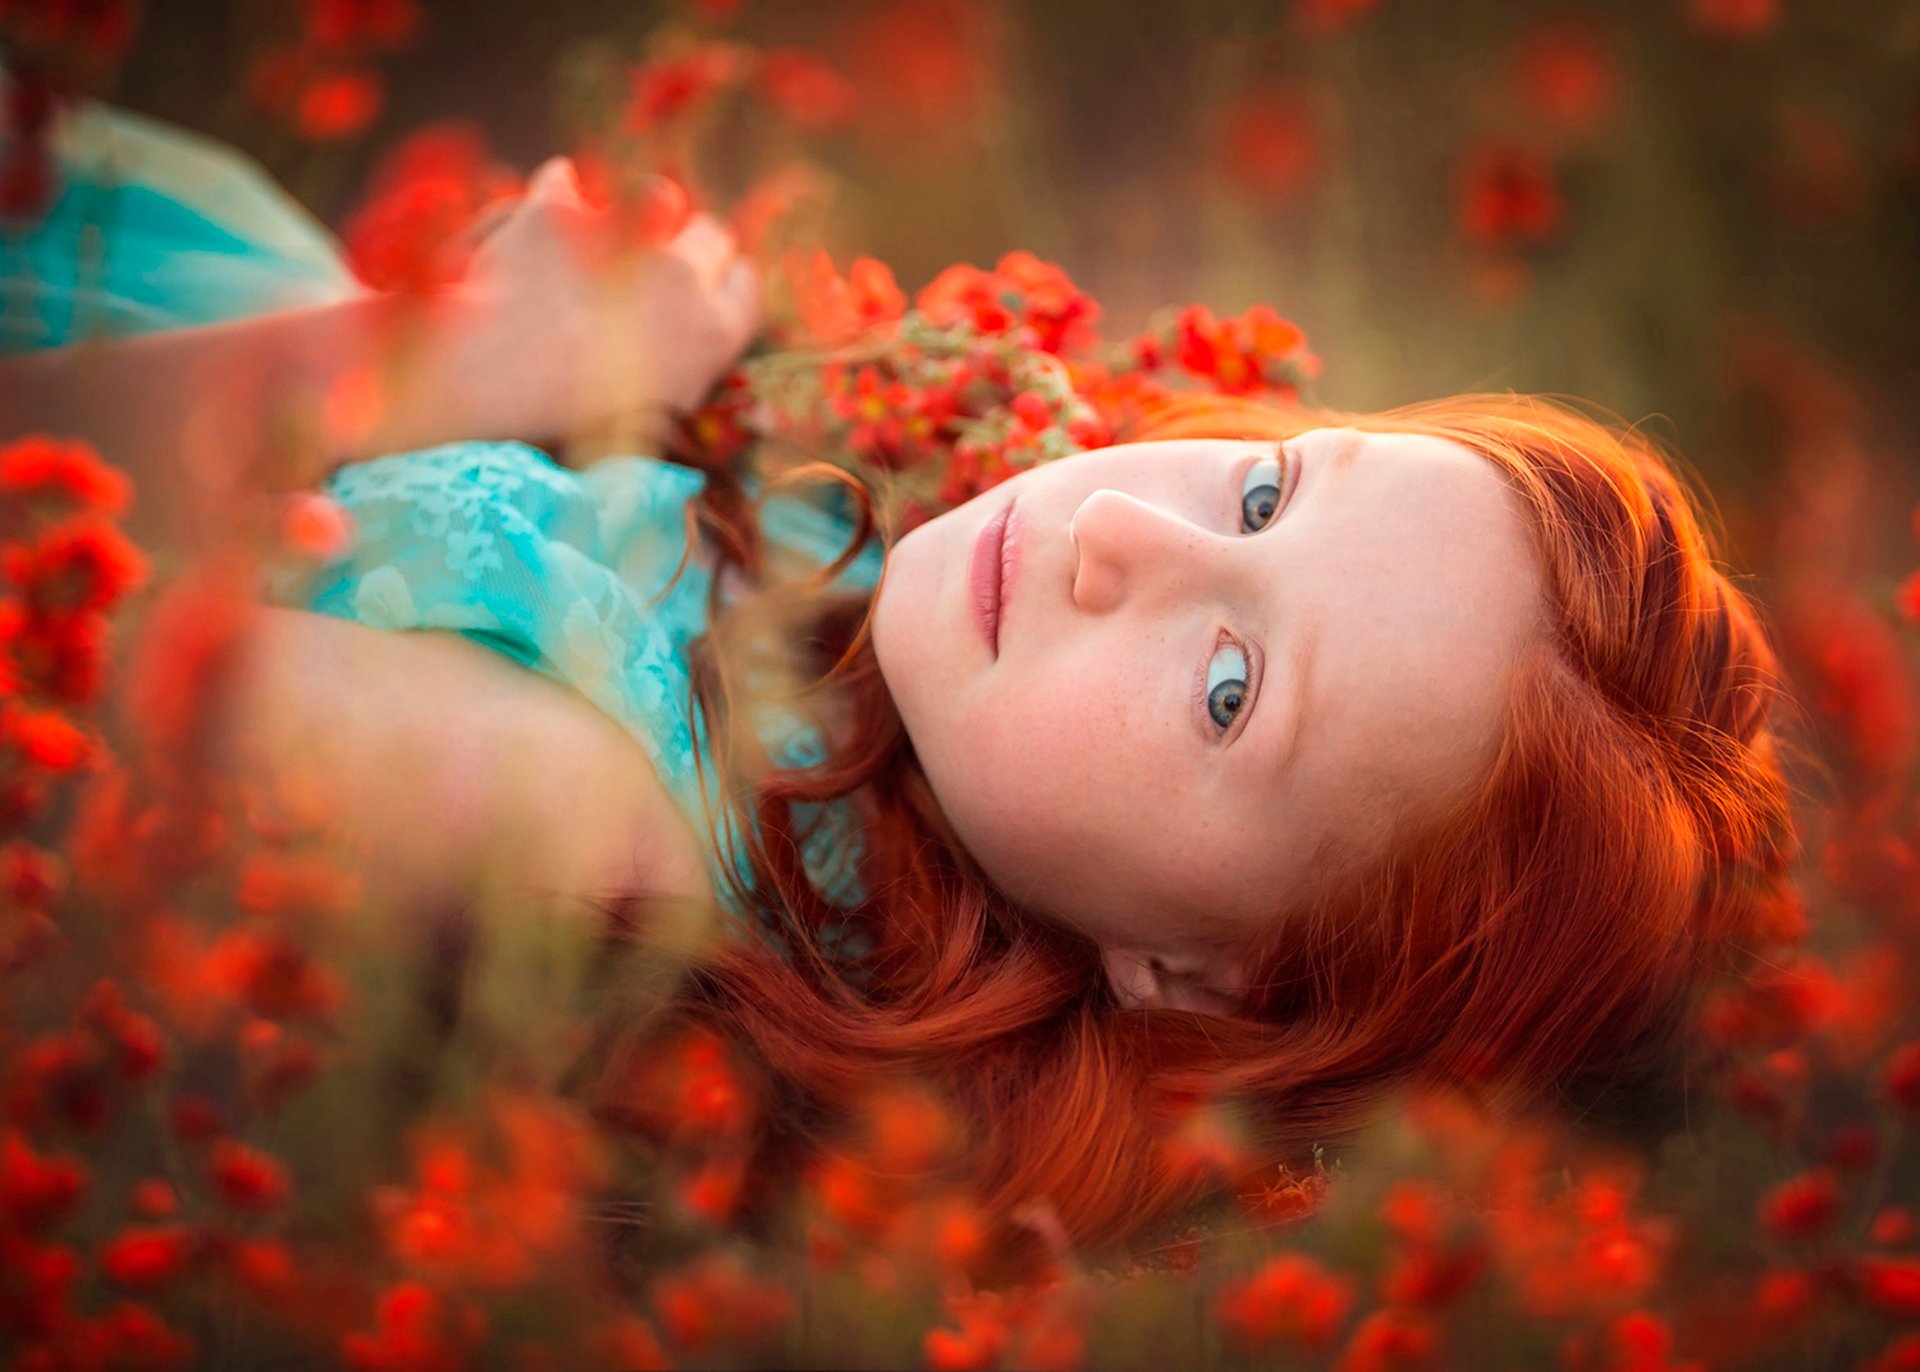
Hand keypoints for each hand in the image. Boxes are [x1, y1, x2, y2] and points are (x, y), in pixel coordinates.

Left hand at [448, 157, 760, 450]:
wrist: (484, 389)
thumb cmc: (569, 422)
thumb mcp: (652, 415)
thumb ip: (689, 366)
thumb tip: (700, 331)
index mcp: (711, 333)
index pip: (742, 283)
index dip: (721, 281)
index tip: (701, 285)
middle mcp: (681, 274)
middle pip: (710, 235)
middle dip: (687, 244)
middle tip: (652, 264)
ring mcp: (623, 235)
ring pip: (655, 197)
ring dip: (638, 211)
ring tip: (605, 233)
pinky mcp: (560, 211)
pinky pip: (565, 182)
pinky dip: (556, 194)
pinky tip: (544, 212)